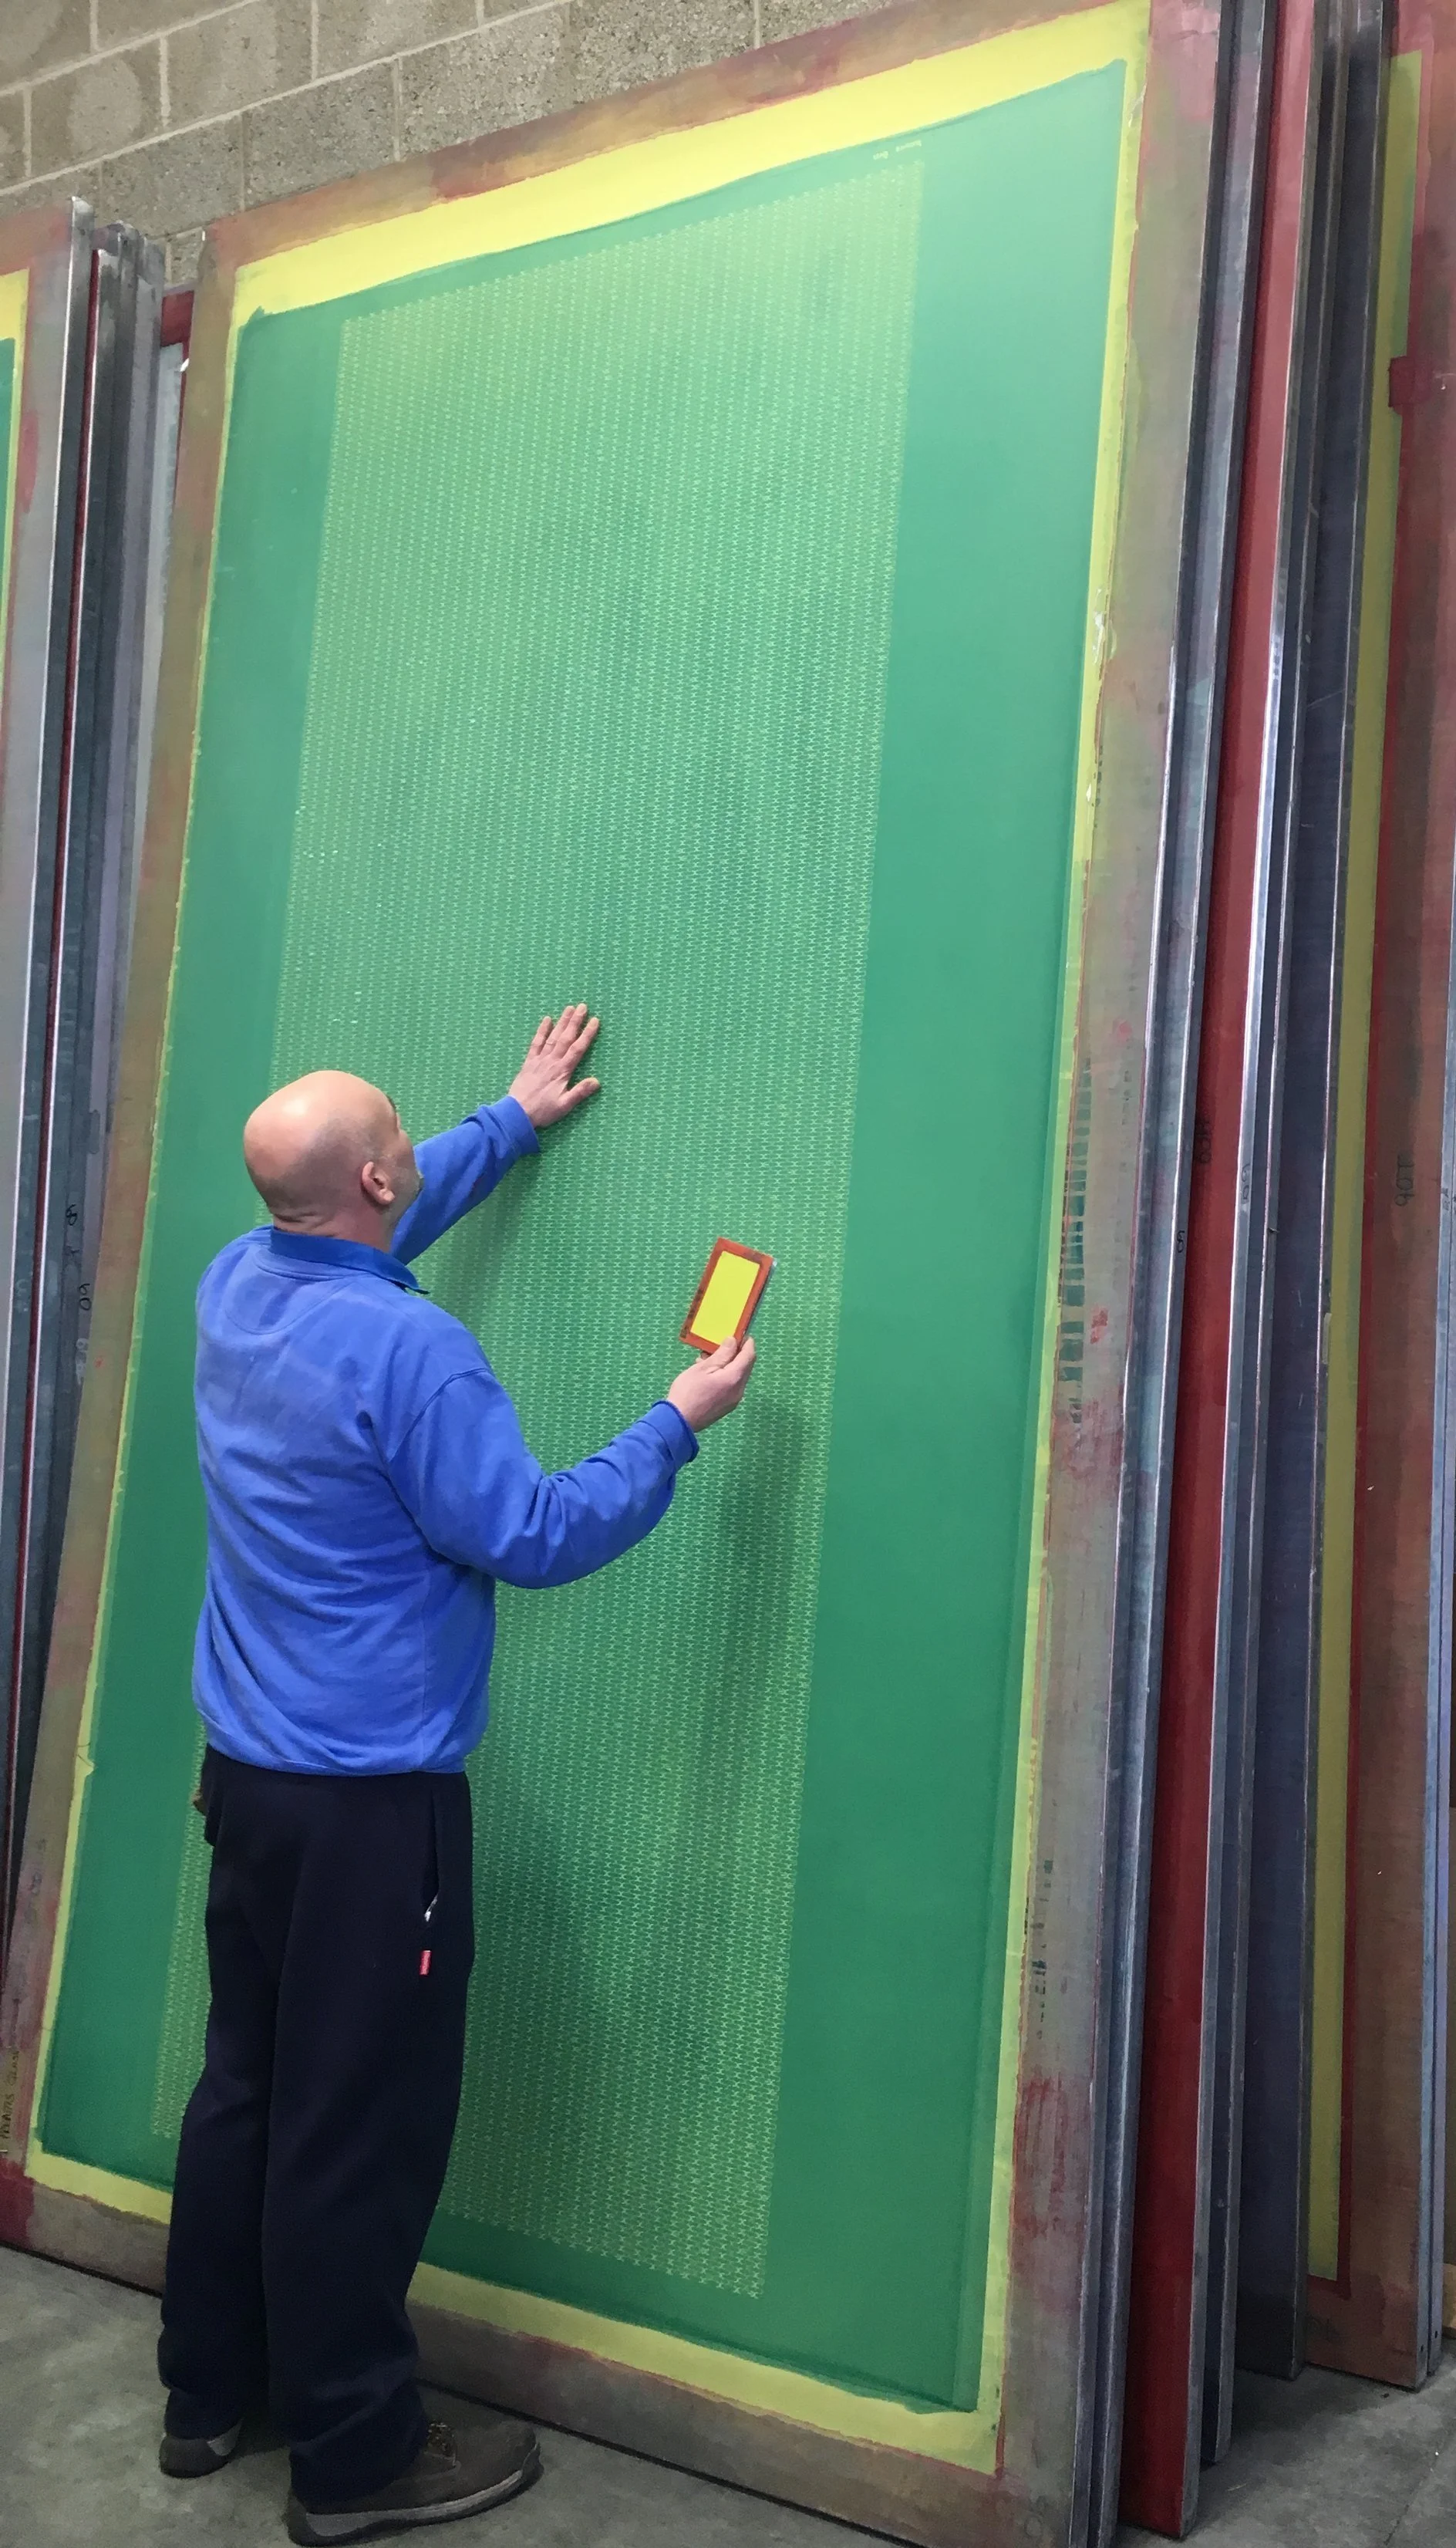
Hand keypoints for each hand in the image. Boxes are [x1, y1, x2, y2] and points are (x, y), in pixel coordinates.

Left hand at [509, 1005, 600, 1129]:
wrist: (517, 1112)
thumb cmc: (543, 1111)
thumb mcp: (565, 1105)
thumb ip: (580, 1092)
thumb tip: (596, 1081)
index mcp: (562, 1071)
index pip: (578, 1049)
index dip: (587, 1034)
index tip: (595, 1021)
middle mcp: (552, 1061)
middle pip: (565, 1038)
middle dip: (575, 1021)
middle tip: (582, 1006)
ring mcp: (539, 1060)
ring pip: (552, 1037)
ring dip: (561, 1022)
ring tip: (569, 1008)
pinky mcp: (529, 1062)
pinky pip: (536, 1043)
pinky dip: (541, 1031)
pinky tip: (547, 1020)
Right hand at [667, 1334, 756, 1433]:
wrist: (679, 1421)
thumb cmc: (688, 1391)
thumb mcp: (703, 1368)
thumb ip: (722, 1354)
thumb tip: (733, 1342)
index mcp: (734, 1378)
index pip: (749, 1356)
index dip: (747, 1343)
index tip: (741, 1334)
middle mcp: (739, 1390)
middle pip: (745, 1366)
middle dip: (736, 1353)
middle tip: (721, 1344)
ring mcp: (734, 1400)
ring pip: (737, 1376)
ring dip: (728, 1364)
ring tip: (708, 1358)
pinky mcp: (727, 1407)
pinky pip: (731, 1386)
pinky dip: (724, 1375)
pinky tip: (708, 1373)